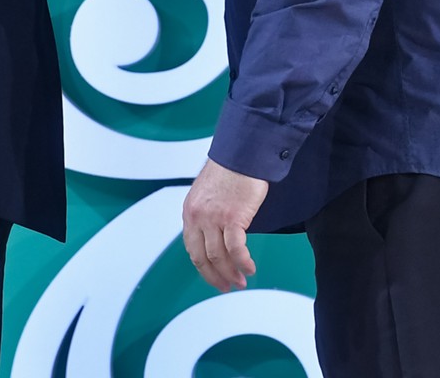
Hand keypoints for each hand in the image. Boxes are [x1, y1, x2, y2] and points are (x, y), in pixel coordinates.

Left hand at [181, 158, 267, 291]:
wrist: (242, 154)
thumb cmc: (229, 170)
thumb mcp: (207, 193)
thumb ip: (207, 215)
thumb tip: (214, 236)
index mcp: (190, 212)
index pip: (192, 249)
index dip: (203, 268)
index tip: (214, 278)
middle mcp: (198, 217)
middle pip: (203, 258)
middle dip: (216, 276)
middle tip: (228, 286)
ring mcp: (214, 219)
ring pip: (219, 257)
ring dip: (232, 273)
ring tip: (242, 280)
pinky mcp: (233, 218)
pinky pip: (237, 250)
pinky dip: (243, 263)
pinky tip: (250, 268)